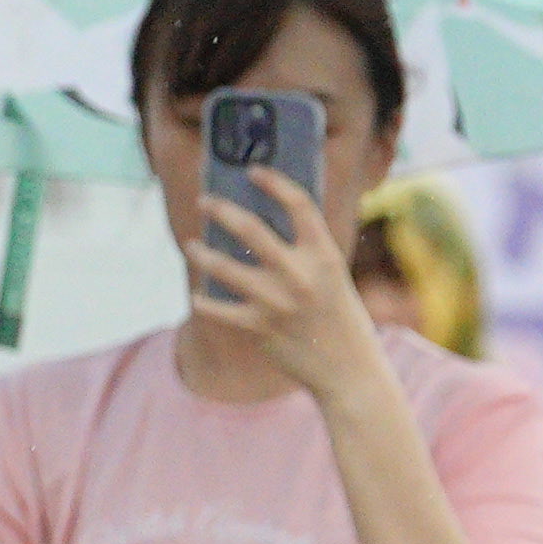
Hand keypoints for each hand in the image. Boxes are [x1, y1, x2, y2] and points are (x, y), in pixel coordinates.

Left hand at [180, 167, 386, 406]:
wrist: (349, 372)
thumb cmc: (343, 321)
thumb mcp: (334, 279)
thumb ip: (306, 254)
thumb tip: (263, 229)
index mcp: (324, 256)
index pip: (298, 204)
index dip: (273, 181)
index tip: (253, 171)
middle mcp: (299, 274)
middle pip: (248, 227)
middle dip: (220, 209)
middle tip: (204, 202)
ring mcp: (277, 301)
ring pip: (223, 266)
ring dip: (201, 253)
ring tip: (193, 246)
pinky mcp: (261, 327)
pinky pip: (219, 309)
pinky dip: (204, 301)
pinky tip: (198, 296)